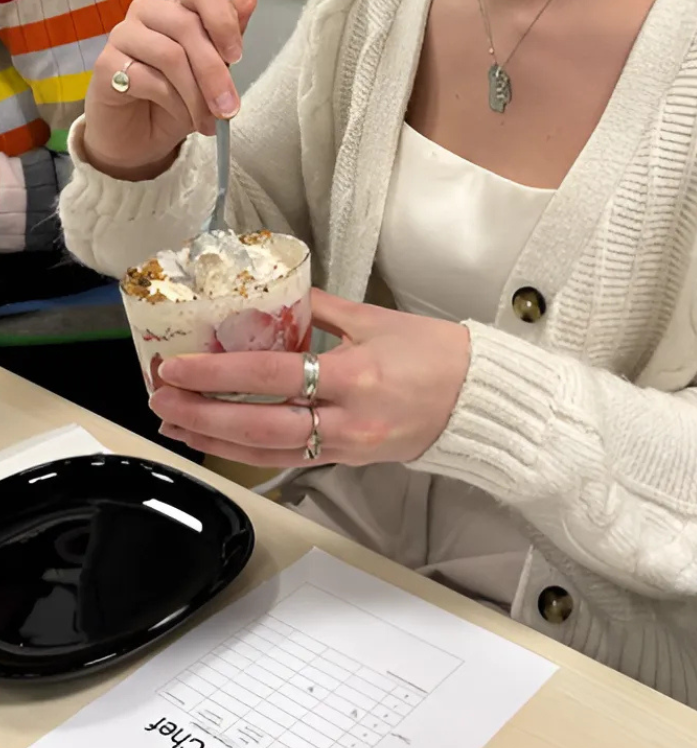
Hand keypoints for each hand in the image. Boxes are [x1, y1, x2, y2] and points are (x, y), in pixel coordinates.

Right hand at [82, 0, 257, 180]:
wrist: (140, 137)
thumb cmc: (177, 100)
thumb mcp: (213, 73)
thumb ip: (229, 38)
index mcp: (179, 8)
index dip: (223, 20)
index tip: (236, 56)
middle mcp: (148, 13)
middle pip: (187, 26)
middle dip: (214, 72)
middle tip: (228, 107)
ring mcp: (123, 35)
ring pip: (170, 55)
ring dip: (196, 95)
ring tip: (208, 121)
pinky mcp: (105, 63)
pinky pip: (148, 79)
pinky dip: (174, 104)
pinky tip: (183, 118)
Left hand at [149, 290, 471, 468]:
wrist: (477, 399)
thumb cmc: (435, 353)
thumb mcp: (376, 318)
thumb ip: (322, 309)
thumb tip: (276, 295)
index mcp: (353, 374)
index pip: (271, 375)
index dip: (218, 372)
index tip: (178, 366)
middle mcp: (345, 418)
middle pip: (258, 424)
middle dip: (202, 413)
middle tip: (160, 397)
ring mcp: (346, 446)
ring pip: (267, 450)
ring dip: (214, 439)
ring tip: (176, 423)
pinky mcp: (348, 460)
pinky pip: (289, 458)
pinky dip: (249, 449)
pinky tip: (221, 439)